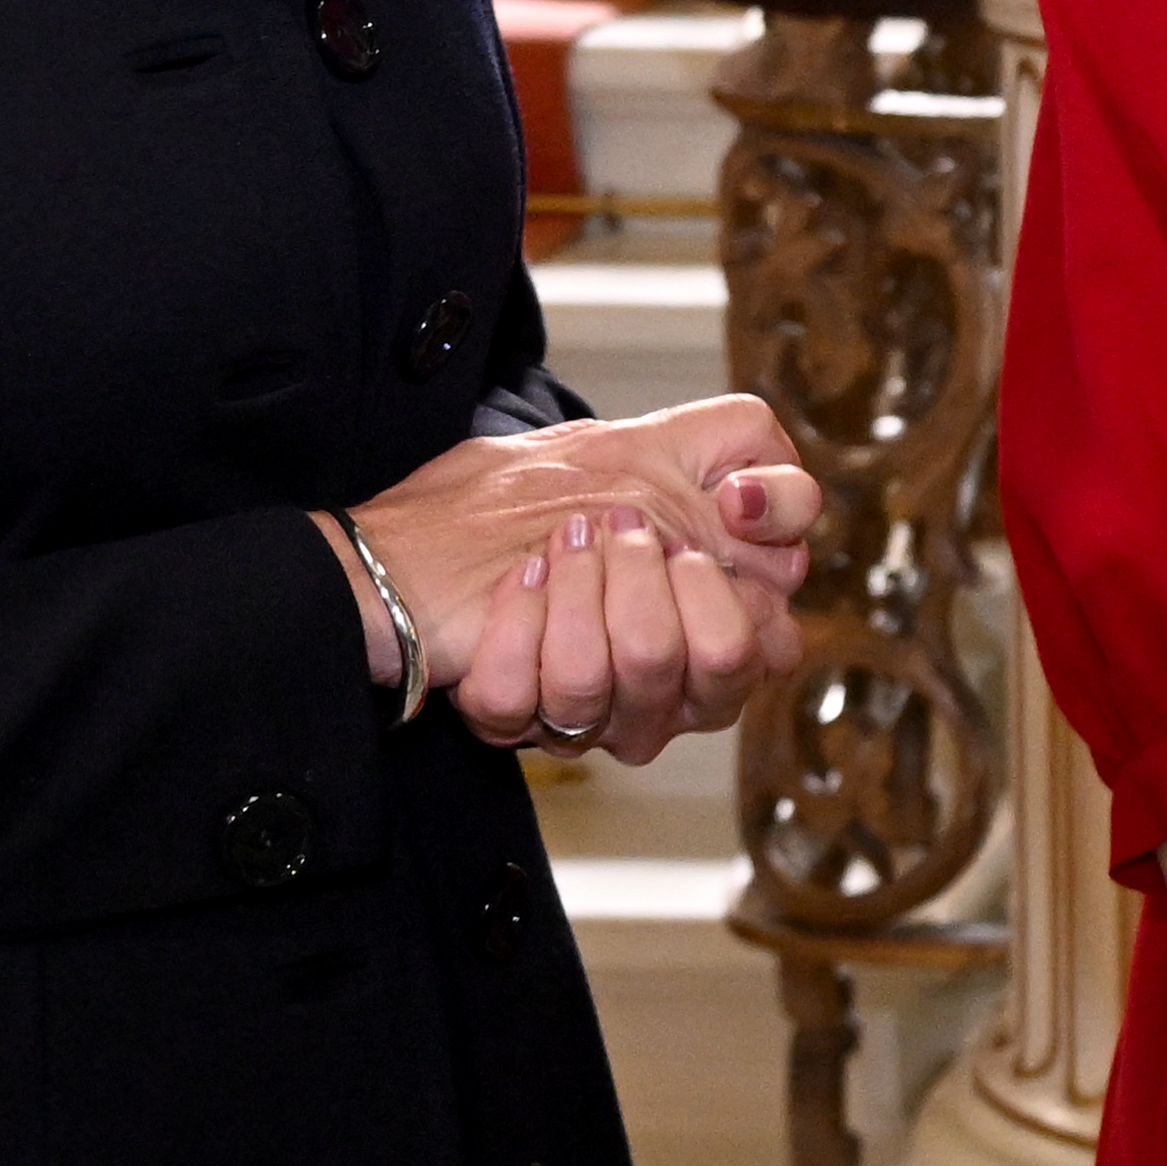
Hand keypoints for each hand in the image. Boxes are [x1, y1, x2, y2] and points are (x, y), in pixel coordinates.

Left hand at [342, 395, 817, 762]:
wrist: (383, 554)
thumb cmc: (497, 498)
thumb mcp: (611, 446)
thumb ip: (712, 454)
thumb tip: (760, 495)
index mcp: (692, 627)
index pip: (783, 634)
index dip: (780, 560)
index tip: (733, 505)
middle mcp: (655, 685)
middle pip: (729, 658)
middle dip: (661, 574)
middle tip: (604, 526)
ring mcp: (593, 711)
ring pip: (643, 670)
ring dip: (584, 592)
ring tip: (541, 550)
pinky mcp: (517, 719)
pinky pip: (537, 698)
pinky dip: (514, 626)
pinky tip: (502, 588)